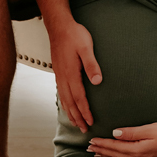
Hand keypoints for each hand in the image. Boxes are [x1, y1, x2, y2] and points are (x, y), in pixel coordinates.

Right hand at [50, 19, 102, 133]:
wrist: (59, 26)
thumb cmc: (74, 35)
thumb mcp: (86, 47)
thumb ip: (92, 64)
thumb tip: (97, 81)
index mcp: (71, 73)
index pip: (79, 97)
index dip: (85, 111)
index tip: (90, 122)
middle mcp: (63, 77)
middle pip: (70, 103)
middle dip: (77, 117)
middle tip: (84, 130)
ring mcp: (59, 75)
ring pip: (64, 99)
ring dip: (70, 113)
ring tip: (75, 123)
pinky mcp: (59, 72)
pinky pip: (61, 93)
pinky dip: (64, 103)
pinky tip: (67, 106)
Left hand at [87, 123, 156, 156]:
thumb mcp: (150, 129)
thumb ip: (132, 132)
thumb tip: (115, 133)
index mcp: (137, 150)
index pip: (115, 147)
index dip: (102, 144)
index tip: (91, 141)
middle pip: (115, 155)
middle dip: (101, 151)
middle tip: (88, 148)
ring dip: (107, 155)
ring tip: (96, 153)